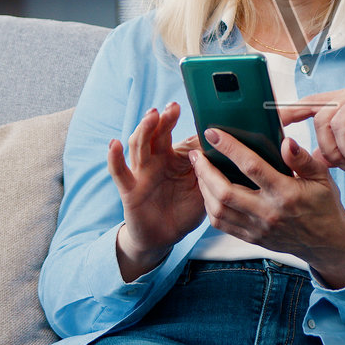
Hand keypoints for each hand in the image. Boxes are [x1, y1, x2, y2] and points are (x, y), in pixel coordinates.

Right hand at [108, 103, 205, 279]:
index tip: (195, 110)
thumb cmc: (185, 208)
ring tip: (152, 116)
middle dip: (164, 119)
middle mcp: (157, 160)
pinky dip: (114, 157)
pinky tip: (114, 144)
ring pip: (139, 146)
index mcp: (175, 156)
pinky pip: (120, 172)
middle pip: (157, 133)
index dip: (184, 123)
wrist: (164, 236)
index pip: (178, 134)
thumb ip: (213, 171)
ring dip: (144, 129)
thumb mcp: (204, 188)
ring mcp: (141, 172)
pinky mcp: (129, 189)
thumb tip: (231, 150)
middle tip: (173, 107)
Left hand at [189, 129, 344, 288]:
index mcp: (286, 194)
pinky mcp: (251, 237)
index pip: (252, 167)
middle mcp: (268, 212)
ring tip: (199, 170)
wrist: (326, 242)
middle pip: (225, 192)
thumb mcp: (322, 177)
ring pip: (218, 209)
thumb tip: (286, 142)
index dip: (230, 148)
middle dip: (205, 170)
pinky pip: (221, 224)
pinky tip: (208, 191)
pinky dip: (209, 206)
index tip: (214, 133)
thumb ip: (302, 159)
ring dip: (203, 188)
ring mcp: (258, 228)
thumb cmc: (323, 205)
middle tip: (196, 154)